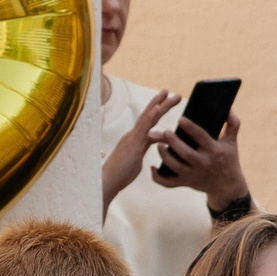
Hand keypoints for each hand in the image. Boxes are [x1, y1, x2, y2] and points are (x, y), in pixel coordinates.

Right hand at [103, 88, 178, 212]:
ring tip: (168, 93)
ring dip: (159, 104)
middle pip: (149, 115)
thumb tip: (147, 153)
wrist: (106, 183)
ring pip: (147, 117)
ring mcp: (132, 137)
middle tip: (170, 92)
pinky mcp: (132, 143)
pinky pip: (143, 127)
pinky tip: (158, 108)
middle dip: (160, 103)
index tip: (165, 102)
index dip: (156, 112)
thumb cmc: (119, 176)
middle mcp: (132, 135)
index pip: (148, 122)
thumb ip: (142, 151)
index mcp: (134, 139)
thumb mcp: (136, 161)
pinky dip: (151, 116)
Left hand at [151, 111, 249, 208]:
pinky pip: (169, 183)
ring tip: (158, 144)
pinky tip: (152, 167)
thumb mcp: (232, 142)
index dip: (190, 128)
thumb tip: (228, 109)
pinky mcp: (186, 183)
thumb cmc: (228, 160)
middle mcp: (203, 163)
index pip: (201, 137)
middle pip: (186, 154)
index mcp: (214, 151)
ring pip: (175, 167)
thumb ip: (233, 124)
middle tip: (164, 131)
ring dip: (165, 156)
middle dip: (173, 142)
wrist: (227, 186)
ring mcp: (193, 175)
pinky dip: (158, 178)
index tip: (180, 119)